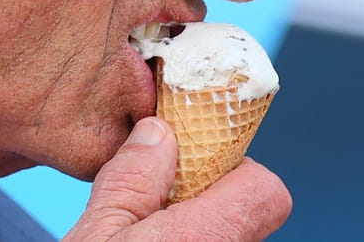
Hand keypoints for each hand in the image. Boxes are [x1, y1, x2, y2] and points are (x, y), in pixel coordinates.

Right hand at [62, 118, 290, 240]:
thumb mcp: (97, 231)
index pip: (266, 188)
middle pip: (242, 208)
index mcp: (208, 236)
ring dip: (194, 221)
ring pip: (224, 229)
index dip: (230, 167)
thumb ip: (131, 178)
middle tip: (154, 202)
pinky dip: (187, 238)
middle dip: (202, 194)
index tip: (187, 164)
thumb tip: (158, 132)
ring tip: (142, 230)